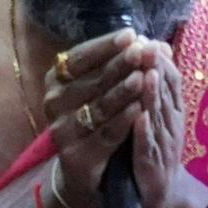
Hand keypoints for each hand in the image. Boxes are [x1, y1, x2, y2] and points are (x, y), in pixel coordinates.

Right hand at [39, 28, 170, 207]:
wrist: (85, 172)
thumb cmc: (96, 121)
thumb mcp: (104, 89)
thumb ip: (122, 65)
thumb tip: (154, 41)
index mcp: (56, 80)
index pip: (81, 57)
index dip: (105, 46)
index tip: (131, 35)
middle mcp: (54, 103)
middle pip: (92, 80)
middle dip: (119, 65)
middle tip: (141, 52)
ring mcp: (63, 130)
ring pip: (98, 106)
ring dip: (122, 91)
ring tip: (142, 77)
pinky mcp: (77, 156)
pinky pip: (105, 135)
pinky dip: (123, 121)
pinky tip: (139, 109)